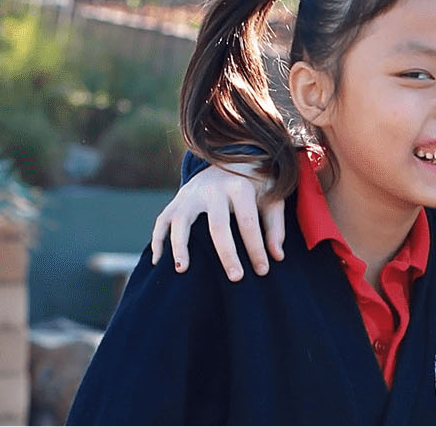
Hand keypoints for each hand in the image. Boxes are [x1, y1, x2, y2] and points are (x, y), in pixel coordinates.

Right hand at [148, 162, 284, 281]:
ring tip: (182, 270)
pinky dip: (158, 240)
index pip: (248, 222)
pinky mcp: (177, 199)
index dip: (256, 248)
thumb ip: (275, 226)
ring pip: (181, 220)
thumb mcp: (271, 197)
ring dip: (179, 245)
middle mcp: (212, 188)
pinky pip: (162, 220)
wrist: (230, 156)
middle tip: (236, 278)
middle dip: (227, 254)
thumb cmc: (255, 184)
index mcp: (239, 186)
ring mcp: (191, 193)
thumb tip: (277, 256)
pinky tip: (159, 262)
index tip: (263, 271)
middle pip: (218, 225)